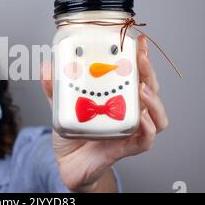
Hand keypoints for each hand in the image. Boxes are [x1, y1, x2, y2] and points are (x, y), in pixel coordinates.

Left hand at [40, 35, 168, 191]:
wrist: (67, 162)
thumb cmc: (73, 133)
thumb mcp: (62, 106)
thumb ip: (56, 89)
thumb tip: (47, 67)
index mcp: (118, 98)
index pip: (136, 75)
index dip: (141, 58)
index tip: (138, 41)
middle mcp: (129, 113)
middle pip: (151, 90)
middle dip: (149, 72)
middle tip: (141, 58)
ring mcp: (130, 130)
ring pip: (157, 116)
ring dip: (154, 101)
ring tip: (142, 89)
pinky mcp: (126, 148)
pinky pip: (145, 140)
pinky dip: (147, 129)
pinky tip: (141, 118)